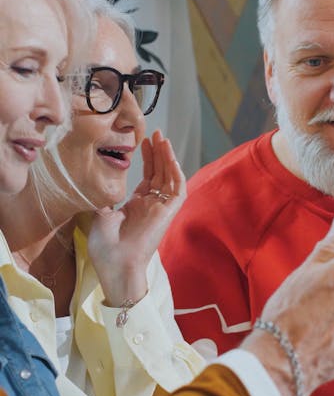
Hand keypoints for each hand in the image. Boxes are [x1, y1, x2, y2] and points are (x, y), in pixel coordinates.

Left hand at [88, 131, 185, 305]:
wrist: (115, 262)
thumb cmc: (106, 246)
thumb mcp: (99, 214)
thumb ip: (103, 198)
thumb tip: (93, 183)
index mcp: (136, 207)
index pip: (147, 177)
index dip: (147, 159)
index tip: (142, 141)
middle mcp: (150, 206)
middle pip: (159, 173)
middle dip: (158, 152)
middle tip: (154, 132)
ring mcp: (160, 209)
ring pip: (170, 178)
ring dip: (168, 158)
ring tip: (162, 138)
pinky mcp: (168, 214)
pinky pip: (178, 190)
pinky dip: (177, 174)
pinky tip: (170, 158)